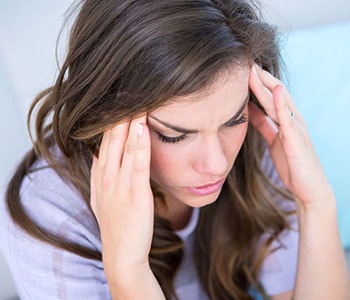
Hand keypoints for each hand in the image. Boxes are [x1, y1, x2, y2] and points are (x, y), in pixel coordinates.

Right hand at [90, 115, 153, 278]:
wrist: (121, 252)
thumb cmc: (116, 223)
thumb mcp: (102, 196)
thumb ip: (101, 174)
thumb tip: (102, 154)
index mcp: (100, 175)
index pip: (104, 139)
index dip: (111, 118)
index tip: (119, 100)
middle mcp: (106, 176)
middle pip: (112, 137)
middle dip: (119, 112)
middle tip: (127, 89)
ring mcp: (119, 184)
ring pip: (124, 145)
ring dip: (130, 121)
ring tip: (137, 99)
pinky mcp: (135, 193)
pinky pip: (137, 163)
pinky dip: (140, 143)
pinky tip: (143, 127)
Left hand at [248, 65, 333, 208]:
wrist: (309, 189)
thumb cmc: (291, 163)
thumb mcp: (272, 139)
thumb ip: (263, 123)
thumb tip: (247, 110)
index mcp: (284, 120)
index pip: (270, 95)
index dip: (256, 83)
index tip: (240, 71)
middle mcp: (292, 120)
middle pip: (275, 93)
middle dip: (260, 78)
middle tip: (244, 63)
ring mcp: (296, 129)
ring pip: (280, 102)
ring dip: (268, 85)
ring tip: (254, 69)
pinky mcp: (297, 141)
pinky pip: (289, 120)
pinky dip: (283, 104)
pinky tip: (277, 91)